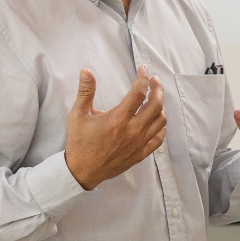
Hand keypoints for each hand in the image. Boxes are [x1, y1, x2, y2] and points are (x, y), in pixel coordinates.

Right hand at [64, 65, 166, 189]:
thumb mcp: (78, 115)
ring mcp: (138, 144)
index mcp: (118, 119)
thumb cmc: (80, 142)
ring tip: (156, 98)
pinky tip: (157, 119)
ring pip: (160, 121)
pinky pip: (159, 138)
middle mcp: (132, 131)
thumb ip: (85, 92)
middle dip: (158, 89)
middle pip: (156, 105)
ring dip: (161, 106)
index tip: (143, 69)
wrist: (82, 171)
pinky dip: (161, 126)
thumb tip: (86, 71)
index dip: (143, 78)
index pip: (138, 93)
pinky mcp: (141, 154)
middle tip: (154, 81)